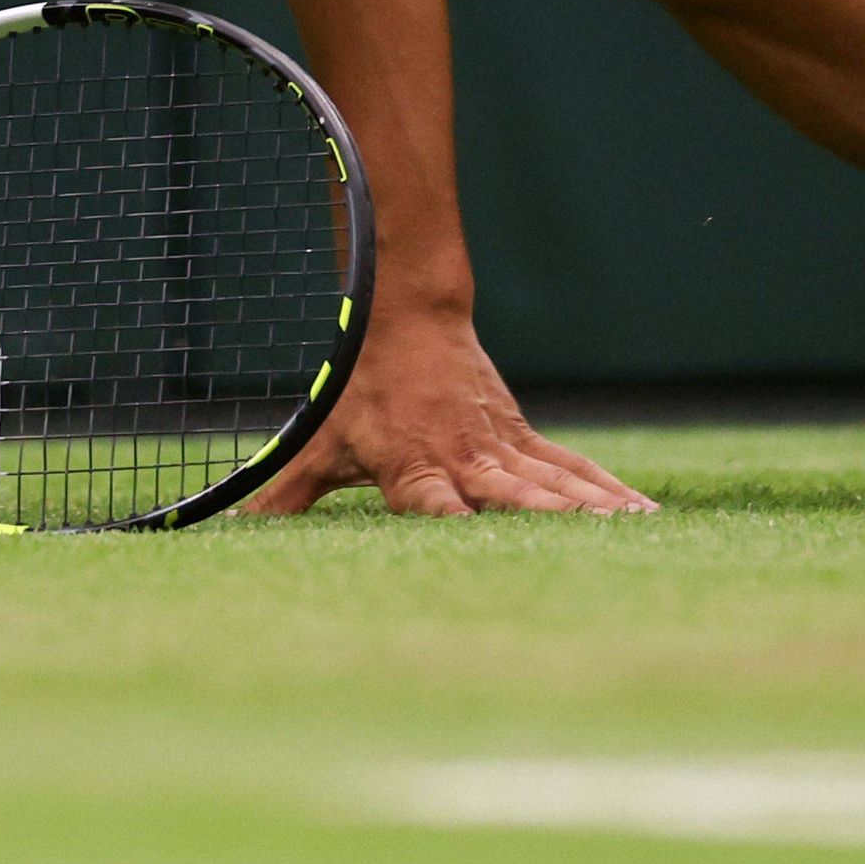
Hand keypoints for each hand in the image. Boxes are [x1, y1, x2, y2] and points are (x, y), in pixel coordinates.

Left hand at [239, 304, 653, 515]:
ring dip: (593, 510)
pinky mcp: (523, 437)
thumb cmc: (356, 391)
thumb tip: (220, 532)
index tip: (477, 541)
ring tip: (634, 535)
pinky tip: (644, 515)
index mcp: (412, 468)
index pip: (432, 504)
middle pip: (512, 495)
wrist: (405, 316)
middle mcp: (464, 459)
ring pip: (556, 482)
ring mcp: (501, 445)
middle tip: (587, 548)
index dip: (452, 521)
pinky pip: (573, 469)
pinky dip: (609, 491)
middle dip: (547, 522)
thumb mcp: (316, 445)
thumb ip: (279, 497)